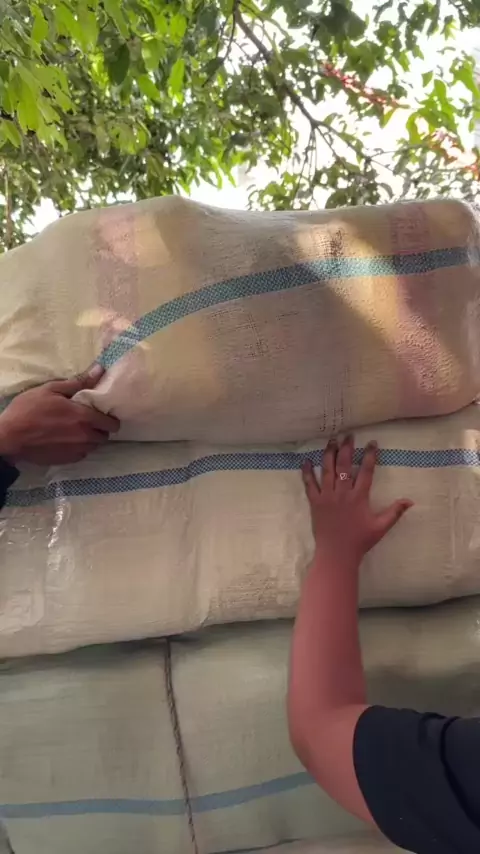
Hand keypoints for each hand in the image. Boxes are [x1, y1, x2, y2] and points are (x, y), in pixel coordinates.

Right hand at [0, 370, 119, 465]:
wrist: (10, 436)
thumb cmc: (29, 409)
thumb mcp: (51, 389)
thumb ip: (78, 382)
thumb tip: (99, 371)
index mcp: (83, 417)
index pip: (111, 423)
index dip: (110, 418)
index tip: (103, 414)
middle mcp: (84, 436)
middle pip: (105, 436)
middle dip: (100, 429)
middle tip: (89, 421)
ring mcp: (76, 450)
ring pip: (94, 446)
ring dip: (90, 439)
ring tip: (78, 430)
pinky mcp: (67, 460)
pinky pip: (82, 454)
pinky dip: (79, 448)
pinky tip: (67, 440)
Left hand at [302, 436, 412, 566]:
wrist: (336, 554)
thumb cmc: (360, 541)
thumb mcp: (381, 527)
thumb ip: (395, 512)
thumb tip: (410, 501)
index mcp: (359, 497)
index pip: (365, 471)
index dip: (369, 455)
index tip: (372, 443)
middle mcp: (342, 493)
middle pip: (344, 465)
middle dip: (346, 448)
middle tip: (348, 435)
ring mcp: (327, 497)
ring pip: (326, 470)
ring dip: (329, 453)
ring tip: (331, 440)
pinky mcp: (314, 503)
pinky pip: (309, 484)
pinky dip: (307, 472)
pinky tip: (306, 460)